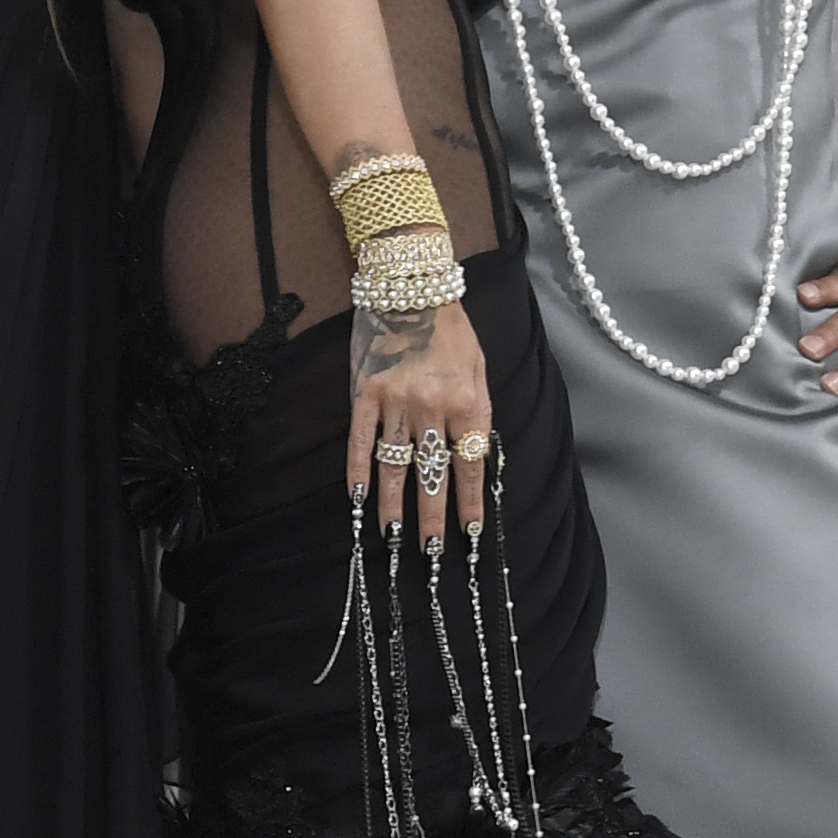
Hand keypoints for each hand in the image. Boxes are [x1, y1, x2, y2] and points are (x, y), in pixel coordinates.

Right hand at [346, 289, 494, 545]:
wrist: (411, 286)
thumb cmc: (450, 327)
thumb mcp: (479, 366)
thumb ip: (478, 409)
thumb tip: (477, 454)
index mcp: (466, 402)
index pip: (470, 464)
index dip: (469, 501)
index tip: (469, 531)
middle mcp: (432, 408)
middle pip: (432, 473)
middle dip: (433, 515)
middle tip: (430, 551)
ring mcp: (396, 402)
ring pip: (395, 464)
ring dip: (393, 502)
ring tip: (394, 533)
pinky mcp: (365, 393)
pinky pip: (361, 439)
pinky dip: (358, 469)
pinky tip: (357, 495)